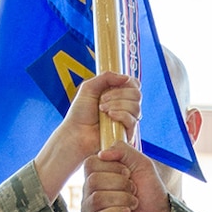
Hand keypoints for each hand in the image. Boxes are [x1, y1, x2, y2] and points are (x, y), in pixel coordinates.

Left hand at [35, 74, 141, 197]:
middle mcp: (125, 107)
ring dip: (117, 105)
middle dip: (119, 94)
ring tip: (102, 109)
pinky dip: (121, 115)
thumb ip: (107, 77)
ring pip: (135, 107)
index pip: (135, 85)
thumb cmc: (80, 112)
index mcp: (119, 94)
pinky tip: (109, 116)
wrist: (75, 132)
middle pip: (137, 95)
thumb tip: (126, 78)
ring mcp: (127, 120)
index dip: (127, 83)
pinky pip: (132, 121)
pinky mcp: (126, 133)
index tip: (112, 86)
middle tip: (102, 100)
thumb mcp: (89, 87)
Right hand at [81, 142, 170, 211]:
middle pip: (93, 181)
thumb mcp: (142, 164)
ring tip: (133, 204)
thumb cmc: (150, 194)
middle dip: (121, 185)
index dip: (112, 168)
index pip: (90, 164)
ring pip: (96, 199)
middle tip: (133, 191)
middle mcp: (89, 193)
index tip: (128, 174)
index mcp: (97, 176)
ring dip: (121, 200)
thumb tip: (102, 153)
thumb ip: (123, 151)